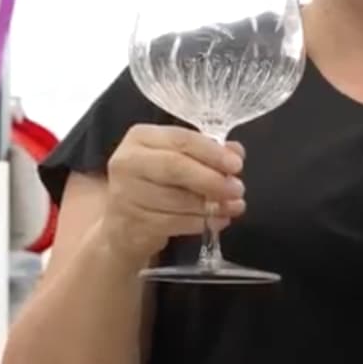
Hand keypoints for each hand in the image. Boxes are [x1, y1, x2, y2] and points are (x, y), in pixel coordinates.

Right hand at [100, 124, 246, 265]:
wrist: (125, 226)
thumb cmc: (156, 185)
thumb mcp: (179, 161)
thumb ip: (207, 153)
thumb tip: (236, 151)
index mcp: (141, 137)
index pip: (181, 139)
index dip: (212, 152)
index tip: (237, 165)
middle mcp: (128, 161)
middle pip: (175, 167)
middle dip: (212, 179)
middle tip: (238, 189)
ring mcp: (126, 193)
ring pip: (176, 198)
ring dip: (211, 205)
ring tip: (233, 207)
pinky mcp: (133, 222)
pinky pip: (174, 222)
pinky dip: (201, 223)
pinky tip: (217, 221)